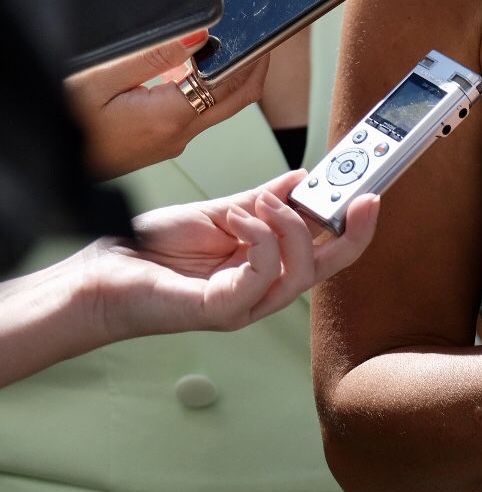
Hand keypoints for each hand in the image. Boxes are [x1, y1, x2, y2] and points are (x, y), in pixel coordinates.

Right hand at [66, 31, 268, 179]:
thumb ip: (155, 56)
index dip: (256, 58)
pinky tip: (184, 68)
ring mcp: (168, 144)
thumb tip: (200, 36)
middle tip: (261, 36)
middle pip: (235, 99)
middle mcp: (176, 136)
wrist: (41, 163)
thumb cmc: (60, 123)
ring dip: (225, 77)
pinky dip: (200, 89)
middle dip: (253, 67)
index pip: (233, 85)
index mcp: (169, 118)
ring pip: (214, 108)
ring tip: (227, 43)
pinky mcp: (156, 146)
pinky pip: (191, 115)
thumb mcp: (100, 79)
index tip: (267, 34)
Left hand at [93, 169, 379, 339]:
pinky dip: (260, 239)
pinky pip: (264, 276)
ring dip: (291, 227)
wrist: (103, 272)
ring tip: (262, 203)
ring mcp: (246, 304)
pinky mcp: (224, 311)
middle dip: (354, 231)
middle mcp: (264, 289)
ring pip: (303, 273)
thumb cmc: (152, 249)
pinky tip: (239, 218)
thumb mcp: (219, 212)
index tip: (368, 189)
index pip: (326, 249)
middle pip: (330, 267)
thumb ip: (263, 200)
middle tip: (363, 197)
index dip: (351, 222)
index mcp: (268, 265)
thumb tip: (302, 180)